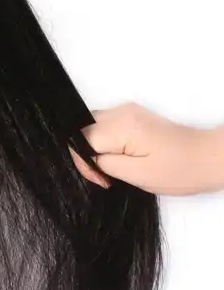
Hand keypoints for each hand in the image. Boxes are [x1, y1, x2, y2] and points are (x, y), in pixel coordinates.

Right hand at [70, 101, 223, 195]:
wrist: (209, 157)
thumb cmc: (178, 170)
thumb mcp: (137, 175)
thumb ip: (104, 164)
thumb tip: (88, 158)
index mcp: (120, 126)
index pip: (80, 139)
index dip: (83, 161)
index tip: (101, 179)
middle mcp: (120, 112)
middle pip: (82, 129)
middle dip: (86, 153)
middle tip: (104, 175)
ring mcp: (127, 111)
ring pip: (92, 126)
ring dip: (95, 147)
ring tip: (112, 168)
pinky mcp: (133, 115)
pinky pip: (105, 125)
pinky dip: (105, 142)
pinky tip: (119, 157)